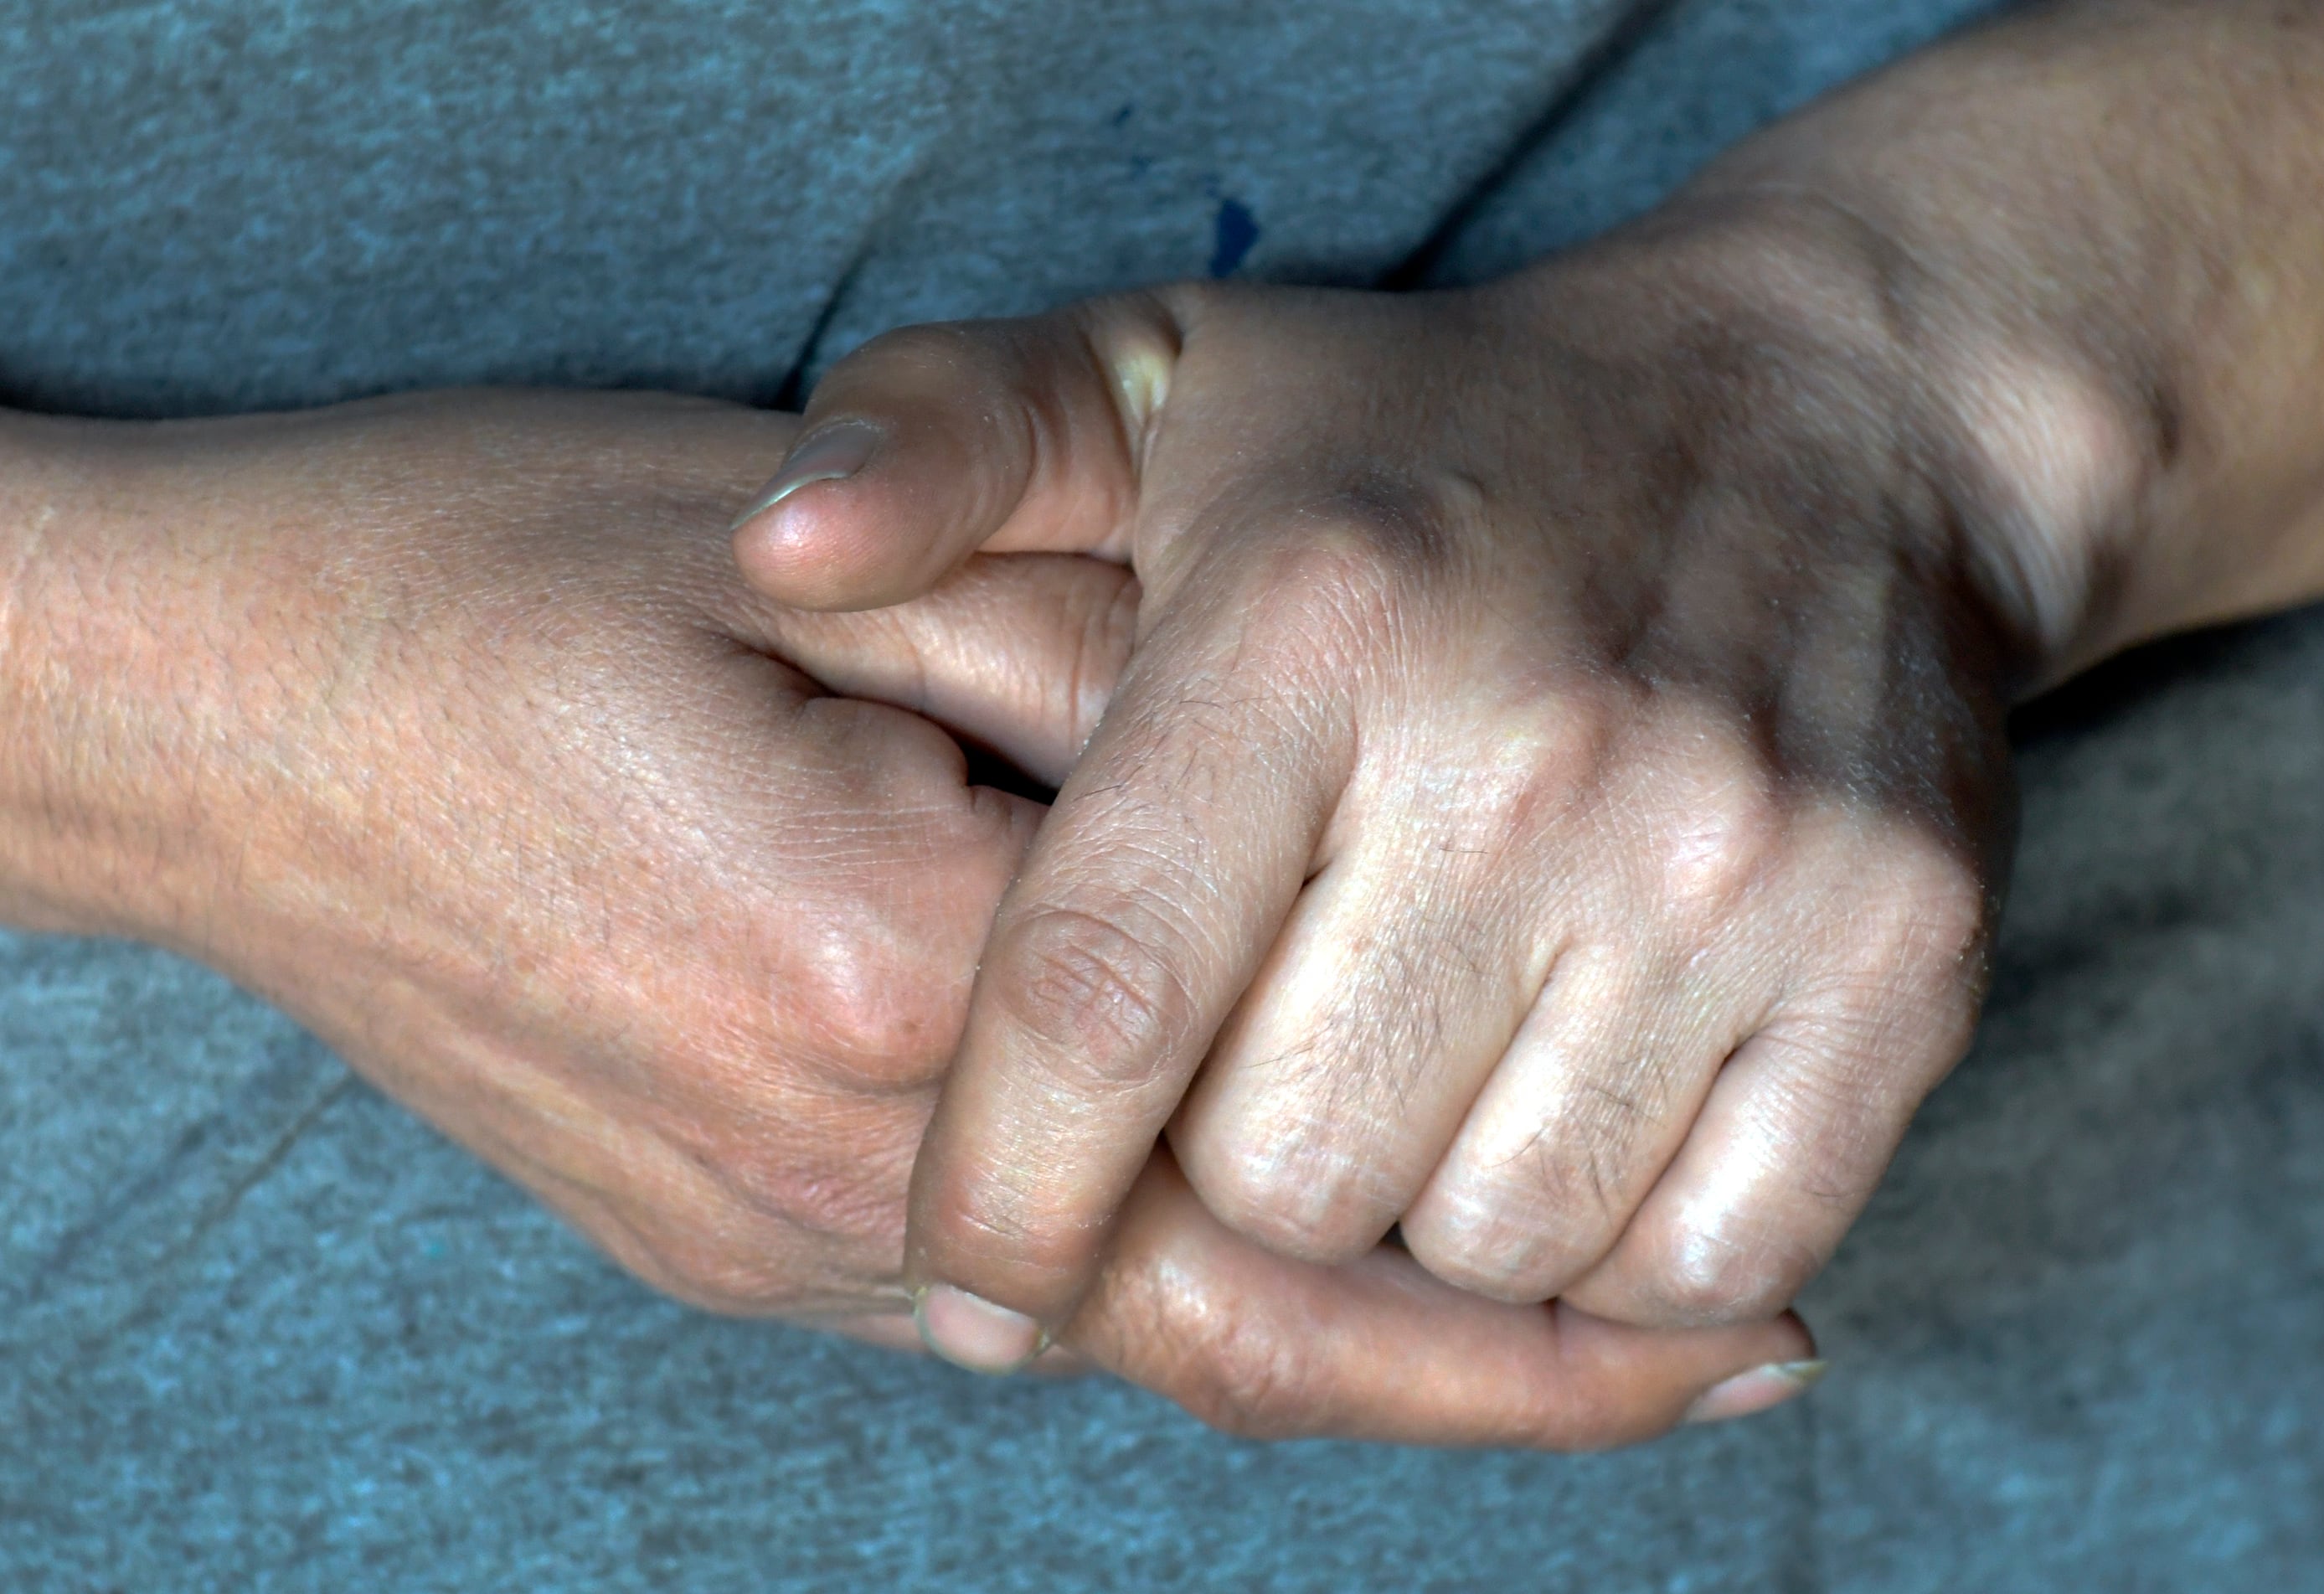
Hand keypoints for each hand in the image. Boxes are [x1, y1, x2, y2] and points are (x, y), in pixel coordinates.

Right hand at [0, 388, 1813, 1442]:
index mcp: (889, 979)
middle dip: (1505, 1383)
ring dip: (1375, 1358)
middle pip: (1237, 1343)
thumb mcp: (812, 551)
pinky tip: (1334, 1258)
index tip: (1721, 1307)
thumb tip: (1309, 770)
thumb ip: (1092, 671)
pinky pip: (1028, 1306)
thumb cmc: (493, 579)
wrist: (223, 713)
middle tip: (1735, 1364)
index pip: (1270, 1161)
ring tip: (1599, 1333)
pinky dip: (1211, 1306)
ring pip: (1139, 1348)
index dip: (1521, 1258)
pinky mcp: (732, 1233)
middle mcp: (842, 1167)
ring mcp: (774, 1236)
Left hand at [732, 205, 2032, 1362]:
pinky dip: (1609, 1246)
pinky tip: (1572, 1108)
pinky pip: (1696, 1260)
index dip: (1003, 1185)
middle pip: (1282, 1173)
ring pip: (1483, 1245)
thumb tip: (774, 550)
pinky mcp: (1904, 955)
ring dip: (1416, 1207)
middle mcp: (1537, 752)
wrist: (1835, 417)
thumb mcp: (1159, 375)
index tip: (970, 1260)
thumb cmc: (1436, 440)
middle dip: (1226, 1168)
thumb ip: (935, 442)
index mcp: (1310, 623)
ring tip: (1417, 1060)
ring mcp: (1742, 867)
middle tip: (1258, 1063)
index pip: (1097, 996)